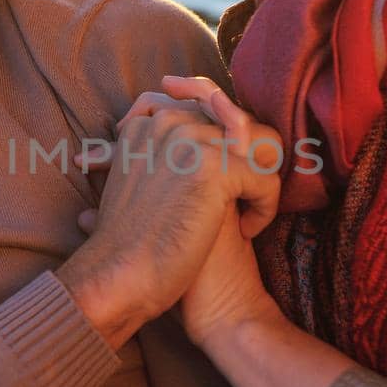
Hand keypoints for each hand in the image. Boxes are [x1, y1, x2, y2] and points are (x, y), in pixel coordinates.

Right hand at [60, 76, 282, 349]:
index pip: (209, 109)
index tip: (215, 187)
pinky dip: (265, 209)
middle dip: (248, 165)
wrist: (119, 278)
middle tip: (237, 204)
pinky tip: (245, 232)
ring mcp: (190, 142)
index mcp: (147, 125)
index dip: (225, 147)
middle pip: (241, 126)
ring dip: (258, 185)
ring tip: (240, 218)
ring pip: (261, 149)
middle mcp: (168, 123)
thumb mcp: (137, 186)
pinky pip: (267, 179)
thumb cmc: (130, 244)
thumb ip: (157, 159)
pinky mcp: (213, 168)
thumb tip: (185, 155)